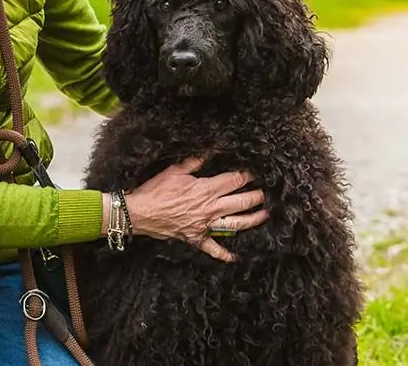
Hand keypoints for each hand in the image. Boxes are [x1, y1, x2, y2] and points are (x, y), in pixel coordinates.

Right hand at [119, 157, 268, 261]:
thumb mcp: (175, 170)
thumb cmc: (155, 191)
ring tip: (264, 215)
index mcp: (205, 189)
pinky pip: (213, 249)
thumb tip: (207, 152)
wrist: (140, 213)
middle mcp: (209, 208)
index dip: (247, 176)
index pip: (234, 181)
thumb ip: (194, 162)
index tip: (256, 173)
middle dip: (257, 197)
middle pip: (241, 202)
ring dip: (252, 220)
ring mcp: (205, 225)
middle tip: (268, 193)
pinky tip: (236, 256)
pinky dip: (225, 254)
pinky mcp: (196, 238)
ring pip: (235, 224)